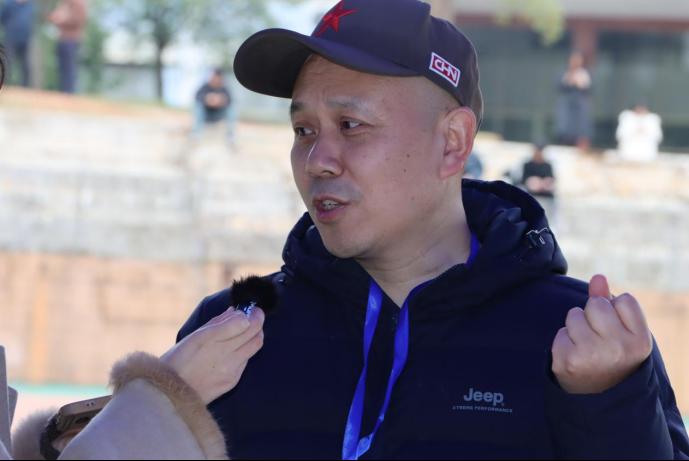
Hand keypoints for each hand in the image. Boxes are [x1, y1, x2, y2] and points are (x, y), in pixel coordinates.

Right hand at [161, 307, 264, 403]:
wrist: (169, 396)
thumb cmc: (177, 361)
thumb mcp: (192, 336)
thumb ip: (217, 323)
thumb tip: (235, 312)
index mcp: (208, 338)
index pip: (243, 322)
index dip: (251, 313)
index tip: (250, 309)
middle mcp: (222, 353)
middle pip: (255, 333)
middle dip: (258, 321)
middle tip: (256, 315)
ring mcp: (230, 369)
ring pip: (255, 346)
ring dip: (255, 335)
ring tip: (248, 330)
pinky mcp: (232, 381)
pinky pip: (246, 361)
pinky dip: (245, 351)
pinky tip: (237, 349)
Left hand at [551, 274, 652, 393]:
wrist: (598, 396)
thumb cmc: (613, 355)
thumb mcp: (623, 331)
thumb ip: (610, 301)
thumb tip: (597, 276)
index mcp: (639, 341)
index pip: (624, 299)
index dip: (617, 310)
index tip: (618, 329)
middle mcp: (617, 348)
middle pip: (596, 304)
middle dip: (593, 315)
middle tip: (598, 337)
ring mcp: (591, 355)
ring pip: (574, 315)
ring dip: (576, 326)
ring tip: (586, 347)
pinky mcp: (567, 361)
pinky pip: (560, 332)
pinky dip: (564, 340)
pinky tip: (574, 356)